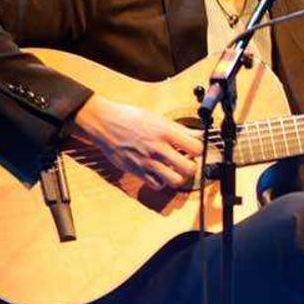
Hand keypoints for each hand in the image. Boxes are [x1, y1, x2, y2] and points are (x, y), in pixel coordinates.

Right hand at [72, 94, 202, 189]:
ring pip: (175, 181)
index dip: (198, 149)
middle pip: (189, 168)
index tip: (193, 148)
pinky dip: (162, 181)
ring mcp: (148, 162)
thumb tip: (197, 135)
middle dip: (191, 166)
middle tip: (186, 161)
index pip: (196, 147)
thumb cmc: (130, 118)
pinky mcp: (138, 171)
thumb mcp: (157, 118)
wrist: (105, 124)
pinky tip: (160, 172)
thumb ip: (178, 129)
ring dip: (178, 176)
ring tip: (174, 169)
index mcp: (165, 132)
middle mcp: (158, 148)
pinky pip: (158, 185)